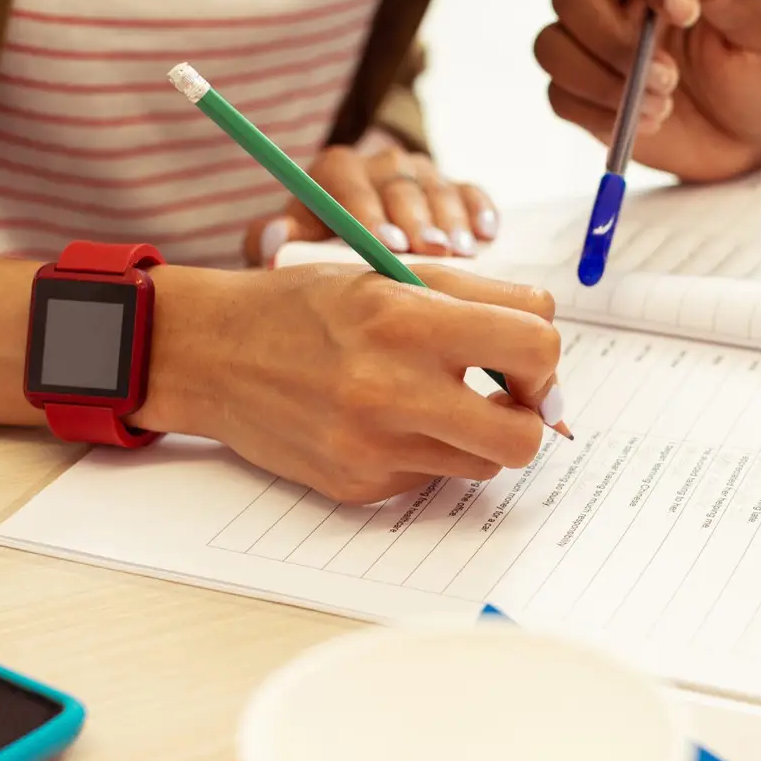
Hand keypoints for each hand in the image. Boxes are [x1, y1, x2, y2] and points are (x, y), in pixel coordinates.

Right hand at [141, 263, 562, 504]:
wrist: (211, 354)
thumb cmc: (308, 307)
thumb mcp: (390, 275)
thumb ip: (481, 298)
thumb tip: (548, 346)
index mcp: (405, 320)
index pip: (534, 347)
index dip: (546, 358)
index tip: (527, 360)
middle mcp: (389, 389)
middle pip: (523, 436)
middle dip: (530, 417)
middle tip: (506, 397)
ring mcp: (372, 447)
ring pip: (484, 464)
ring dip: (478, 434)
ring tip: (437, 401)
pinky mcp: (358, 485)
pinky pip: (431, 477)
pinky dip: (425, 450)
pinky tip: (384, 422)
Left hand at [245, 141, 499, 265]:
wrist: (351, 228)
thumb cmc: (317, 243)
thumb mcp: (290, 239)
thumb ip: (269, 240)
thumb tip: (271, 240)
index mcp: (336, 170)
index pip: (352, 188)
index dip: (370, 217)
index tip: (386, 246)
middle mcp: (380, 163)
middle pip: (401, 188)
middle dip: (418, 221)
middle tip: (433, 251)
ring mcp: (420, 172)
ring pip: (439, 189)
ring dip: (453, 221)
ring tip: (464, 251)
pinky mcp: (452, 186)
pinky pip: (471, 191)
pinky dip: (481, 210)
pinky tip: (489, 233)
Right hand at [536, 0, 760, 181]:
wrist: (759, 140)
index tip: (687, 13)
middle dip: (613, 40)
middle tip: (669, 77)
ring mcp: (595, 50)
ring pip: (553, 46)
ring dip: (601, 80)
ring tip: (662, 106)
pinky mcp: (587, 98)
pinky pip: (560, 96)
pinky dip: (599, 112)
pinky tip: (648, 123)